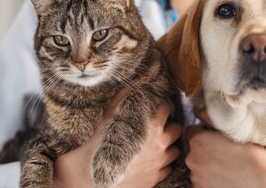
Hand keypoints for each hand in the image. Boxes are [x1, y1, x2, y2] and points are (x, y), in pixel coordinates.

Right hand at [52, 88, 181, 187]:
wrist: (88, 181)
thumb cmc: (95, 150)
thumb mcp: (105, 122)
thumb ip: (119, 104)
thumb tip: (127, 88)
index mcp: (150, 129)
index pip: (167, 109)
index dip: (162, 106)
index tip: (157, 107)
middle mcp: (159, 147)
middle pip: (177, 129)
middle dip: (169, 125)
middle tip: (159, 125)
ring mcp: (158, 165)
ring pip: (175, 150)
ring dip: (168, 145)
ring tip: (156, 142)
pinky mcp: (154, 179)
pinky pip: (167, 168)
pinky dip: (163, 163)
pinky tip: (152, 159)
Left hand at [185, 109, 265, 187]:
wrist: (263, 182)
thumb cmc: (252, 154)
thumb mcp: (233, 130)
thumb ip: (211, 118)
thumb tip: (198, 110)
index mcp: (197, 140)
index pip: (192, 131)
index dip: (204, 133)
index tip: (216, 137)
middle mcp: (191, 159)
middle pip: (193, 149)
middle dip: (204, 149)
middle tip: (223, 151)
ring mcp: (195, 176)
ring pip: (197, 165)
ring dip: (206, 164)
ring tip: (226, 165)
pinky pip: (201, 180)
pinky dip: (209, 178)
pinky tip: (224, 175)